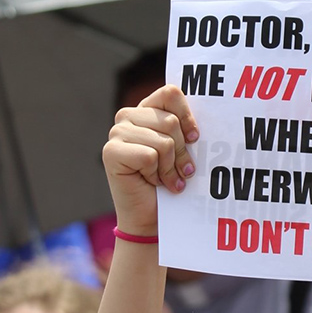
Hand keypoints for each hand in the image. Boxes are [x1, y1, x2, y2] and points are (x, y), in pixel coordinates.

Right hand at [101, 85, 199, 236]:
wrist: (152, 218)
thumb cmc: (171, 183)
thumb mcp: (182, 151)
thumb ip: (185, 130)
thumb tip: (200, 127)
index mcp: (147, 110)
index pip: (171, 93)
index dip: (187, 116)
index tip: (195, 138)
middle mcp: (129, 116)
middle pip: (170, 121)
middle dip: (181, 151)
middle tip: (181, 170)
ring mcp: (117, 133)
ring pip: (162, 141)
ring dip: (170, 167)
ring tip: (166, 179)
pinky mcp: (111, 152)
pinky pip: (150, 156)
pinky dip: (157, 174)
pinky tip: (153, 182)